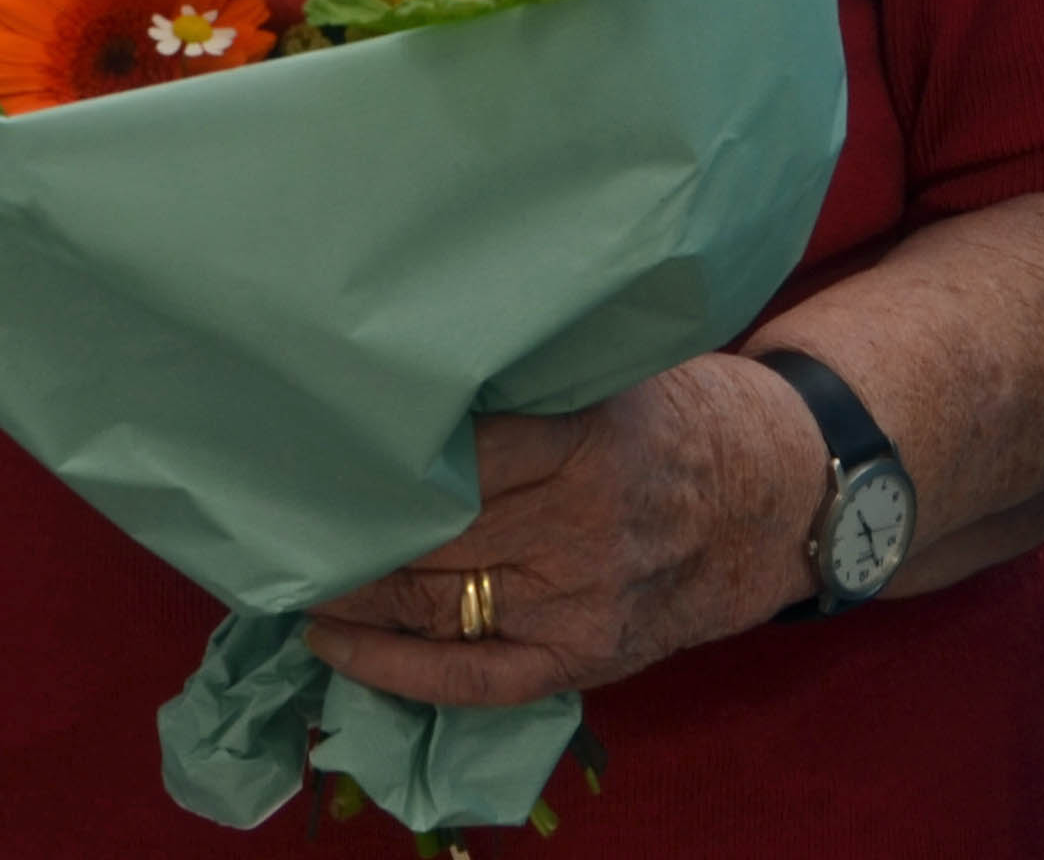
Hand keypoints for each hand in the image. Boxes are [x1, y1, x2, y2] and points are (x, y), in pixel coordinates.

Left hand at [300, 357, 827, 708]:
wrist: (776, 496)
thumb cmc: (677, 415)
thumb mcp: (612, 370)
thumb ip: (522, 379)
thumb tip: (400, 367)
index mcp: (587, 440)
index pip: (451, 456)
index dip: (367, 455)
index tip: (303, 436)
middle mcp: (579, 528)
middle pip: (426, 534)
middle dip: (340, 522)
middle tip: (266, 496)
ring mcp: (578, 603)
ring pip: (431, 602)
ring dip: (346, 586)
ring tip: (281, 557)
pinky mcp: (581, 658)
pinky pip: (467, 676)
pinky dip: (389, 665)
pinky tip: (330, 640)